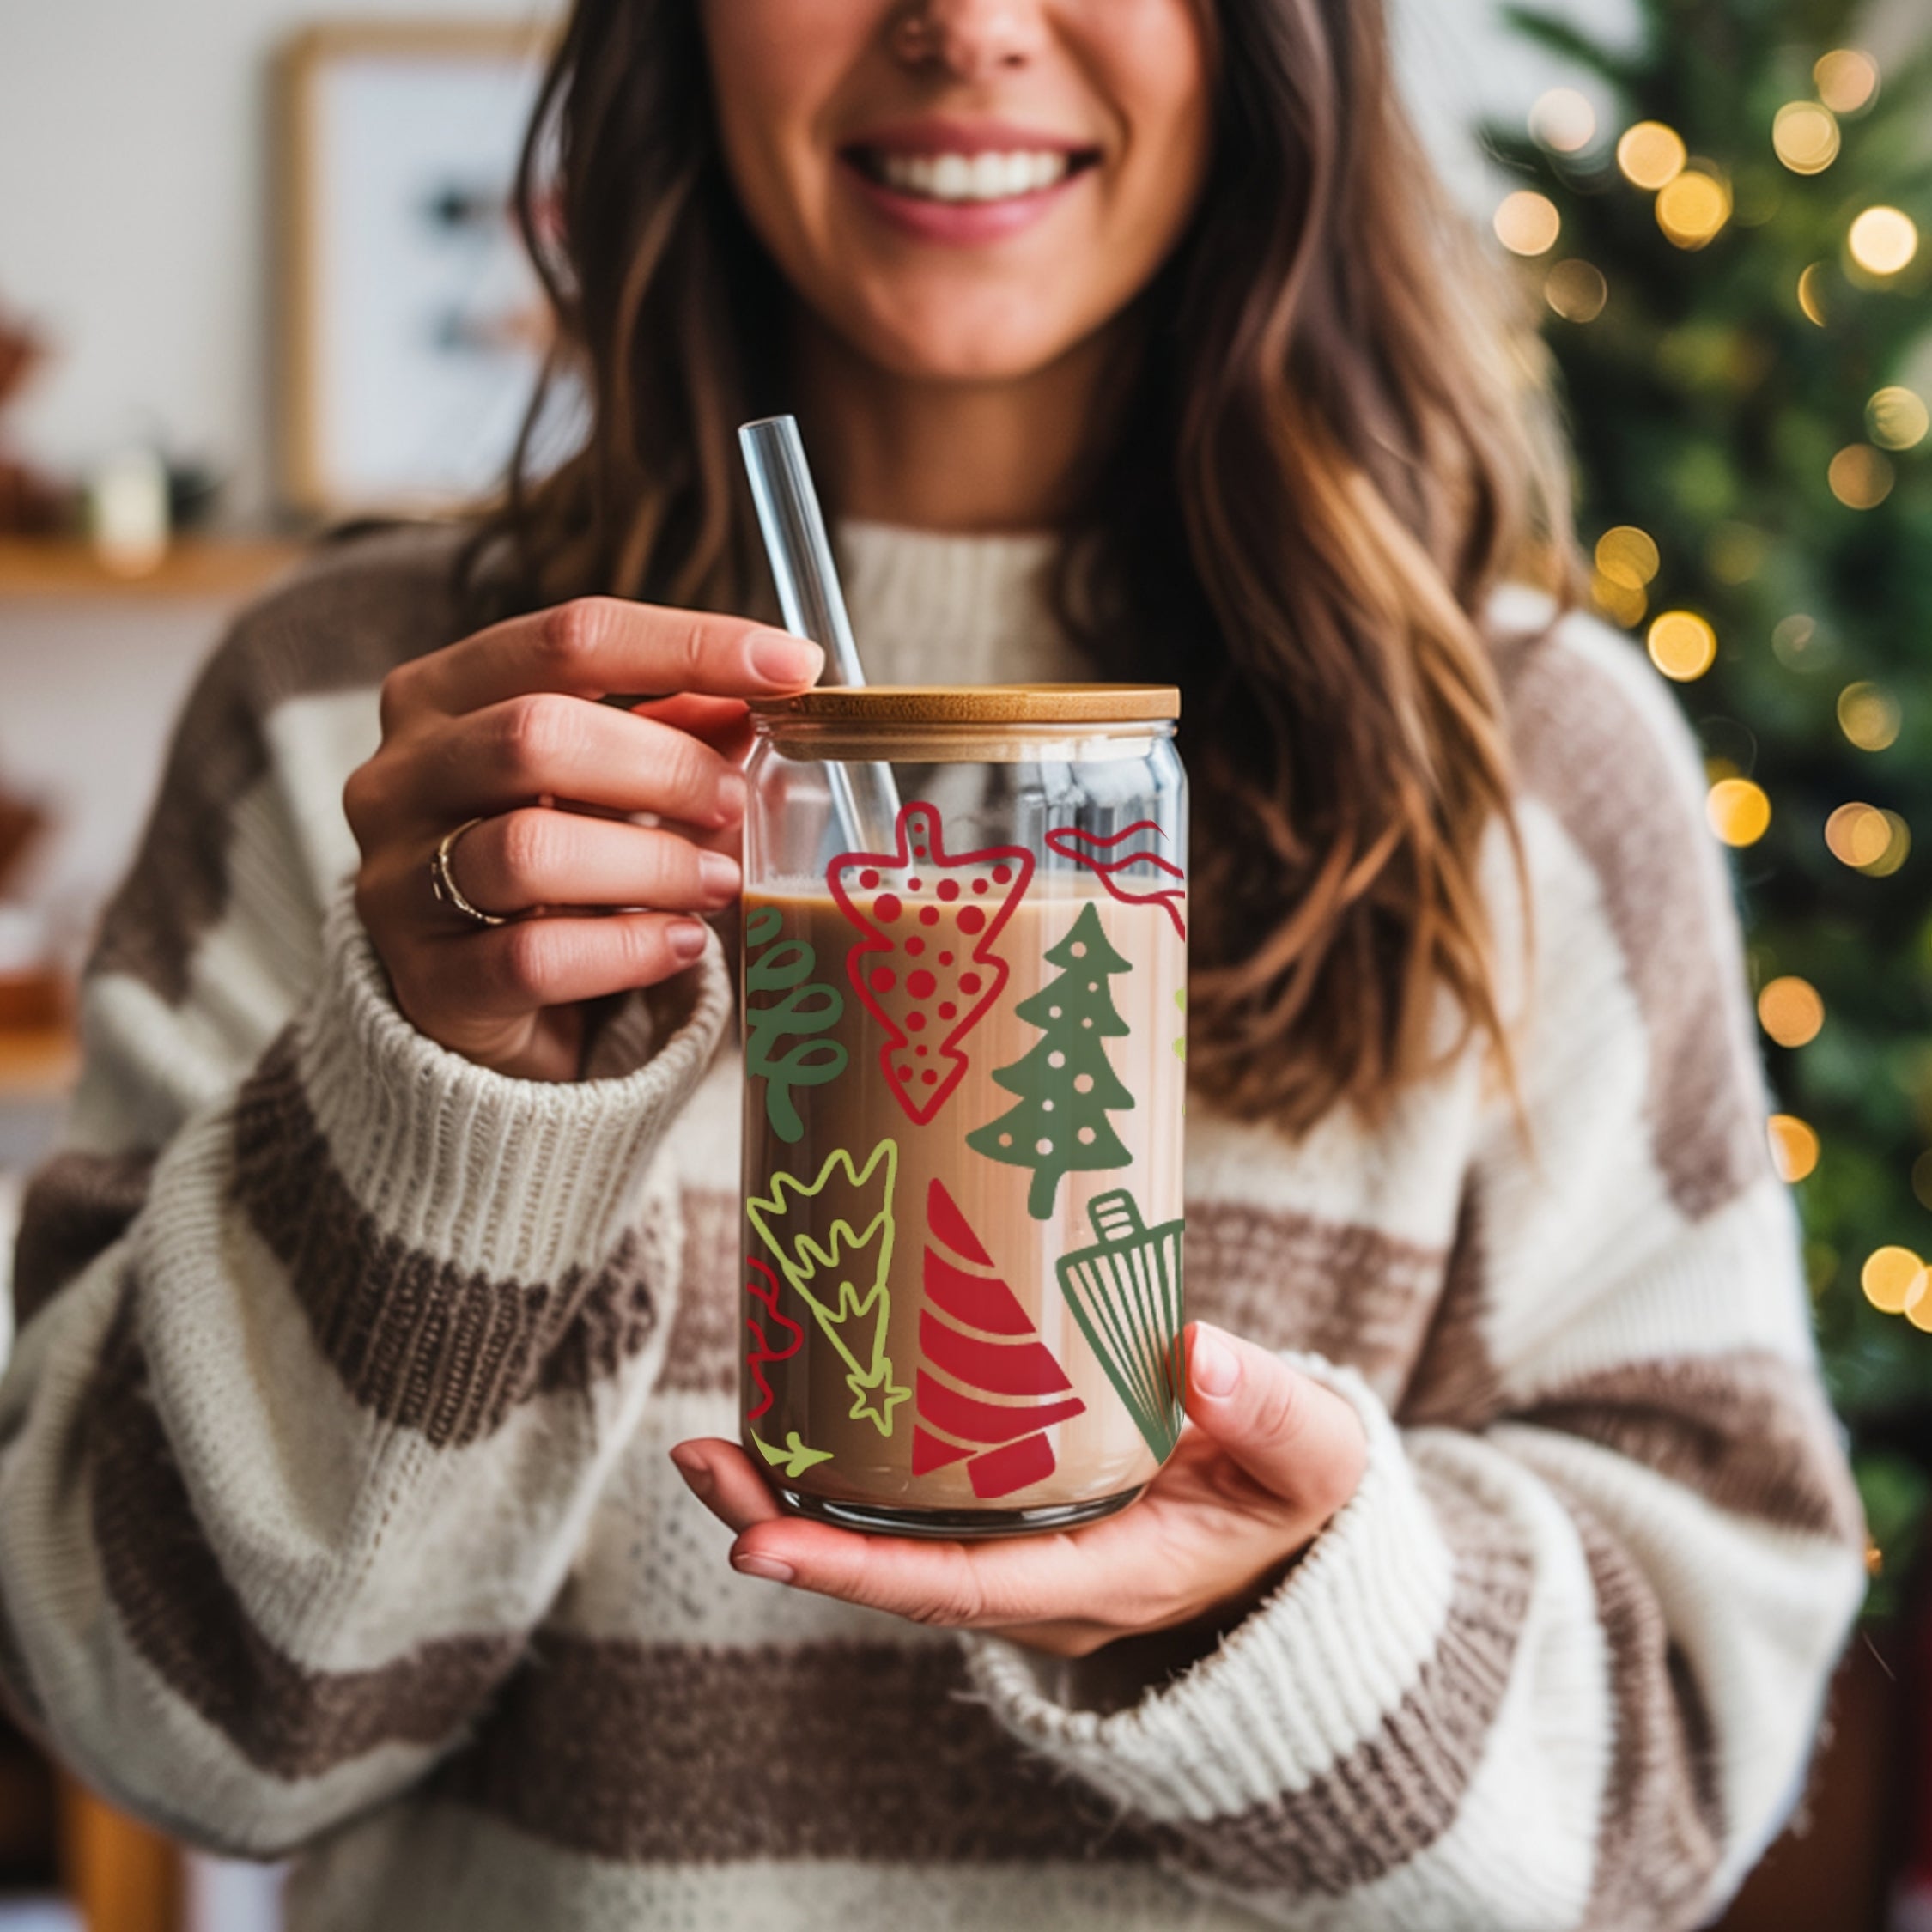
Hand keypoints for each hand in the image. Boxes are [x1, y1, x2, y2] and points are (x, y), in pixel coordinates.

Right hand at [345, 597, 821, 1079]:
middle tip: (734, 803)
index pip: (569, 637)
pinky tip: (681, 943)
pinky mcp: (427, 982)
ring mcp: (398, 880)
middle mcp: (399, 775)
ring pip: (531, 848)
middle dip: (664, 767)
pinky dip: (628, 947)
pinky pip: (535, 956)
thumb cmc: (544, 864)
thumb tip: (767, 687)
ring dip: (654, 863)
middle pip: (537, 733)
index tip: (791, 667)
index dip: (690, 645)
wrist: (469, 1001)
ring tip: (719, 882)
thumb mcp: (600, 782)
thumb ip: (670, 730)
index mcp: (441, 696)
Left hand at [670, 1323, 1366, 1657]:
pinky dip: (842, 1470)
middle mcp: (1041, 1579)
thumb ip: (1270, 1411)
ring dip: (794, 1498)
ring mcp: (1019, 1550)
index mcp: (1105, 1577)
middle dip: (787, 1529)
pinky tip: (793, 1411)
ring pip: (889, 1539)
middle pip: (893, 1571)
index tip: (760, 1544)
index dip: (856, 1569)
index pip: (960, 1588)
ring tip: (709, 1443)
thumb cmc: (1290, 1494)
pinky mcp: (1010, 1509)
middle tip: (699, 1464)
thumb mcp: (1311, 1455)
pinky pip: (911, 1503)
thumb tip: (1201, 1354)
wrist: (1290, 1523)